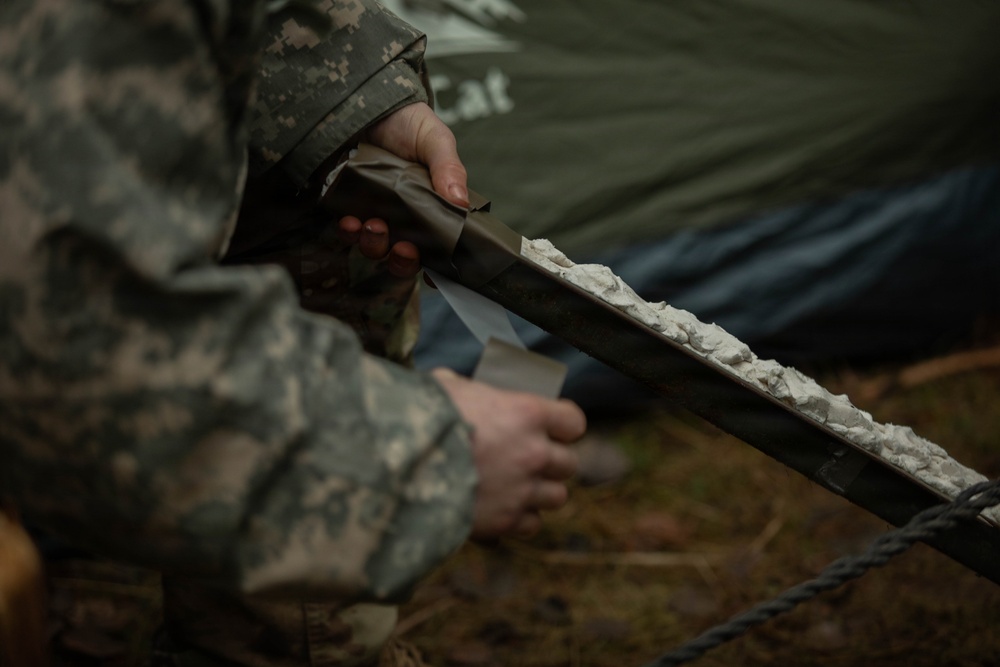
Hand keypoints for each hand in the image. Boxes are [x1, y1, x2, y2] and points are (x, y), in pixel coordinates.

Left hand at [335, 101, 469, 278]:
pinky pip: (347, 232)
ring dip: (375, 246)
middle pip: (405, 257)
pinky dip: (348, 232)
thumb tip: (460, 202)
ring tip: (375, 225)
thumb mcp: (436, 141)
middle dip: (403, 261)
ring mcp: (375, 214)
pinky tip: (349, 221)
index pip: (438, 249)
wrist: (367, 101)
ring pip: (375, 249)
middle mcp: (404, 218)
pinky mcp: (348, 207)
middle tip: (404, 248)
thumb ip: (448, 169)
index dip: (437, 267)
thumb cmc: (409, 122)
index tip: (435, 273)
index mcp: (433, 209)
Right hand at [431, 368, 585, 539]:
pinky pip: (531, 525)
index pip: (573, 422)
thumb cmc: (423, 417)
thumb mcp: (447, 387)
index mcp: (527, 413)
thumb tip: (460, 390)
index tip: (552, 428)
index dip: (563, 426)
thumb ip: (469, 391)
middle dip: (551, 462)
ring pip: (557, 497)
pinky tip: (501, 509)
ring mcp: (523, 491)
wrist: (400, 464)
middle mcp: (534, 453)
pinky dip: (519, 519)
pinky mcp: (505, 522)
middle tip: (529, 460)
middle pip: (568, 463)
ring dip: (540, 493)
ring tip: (517, 488)